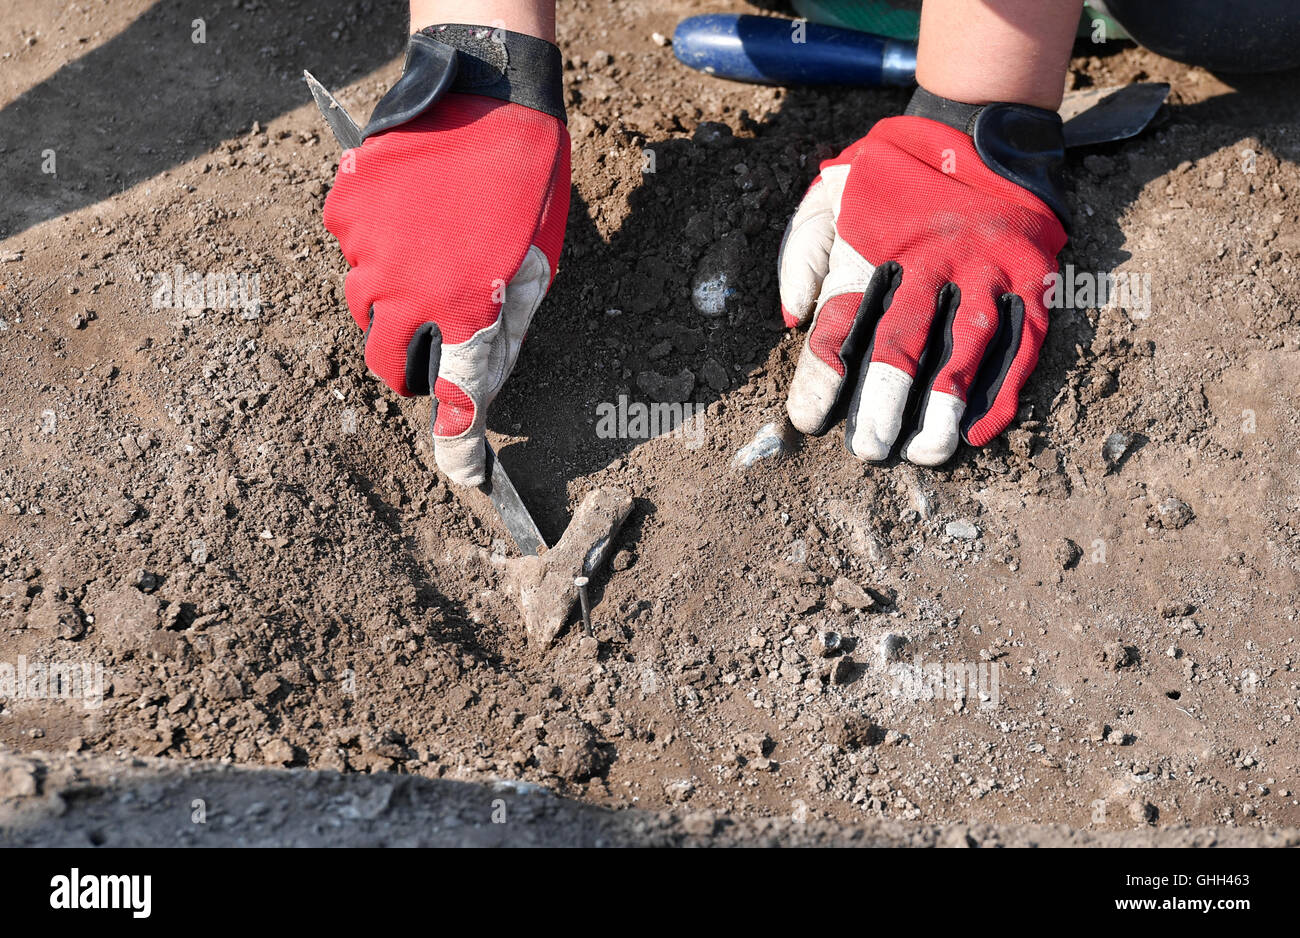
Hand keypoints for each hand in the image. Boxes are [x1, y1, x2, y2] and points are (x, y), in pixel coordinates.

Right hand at [323, 26, 568, 485]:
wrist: (488, 92)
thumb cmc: (525, 182)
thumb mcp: (536, 267)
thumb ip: (505, 331)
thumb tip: (483, 386)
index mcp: (468, 309)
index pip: (455, 400)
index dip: (458, 446)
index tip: (462, 471)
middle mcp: (410, 291)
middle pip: (388, 362)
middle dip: (409, 361)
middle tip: (434, 334)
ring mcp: (368, 251)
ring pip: (365, 306)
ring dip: (391, 299)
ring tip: (430, 252)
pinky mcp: (344, 211)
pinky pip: (350, 251)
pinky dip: (372, 246)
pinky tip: (407, 214)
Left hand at [777, 88, 1068, 465]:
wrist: (979, 120)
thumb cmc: (891, 171)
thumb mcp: (829, 191)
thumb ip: (803, 252)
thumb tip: (795, 318)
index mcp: (875, 239)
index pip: (840, 321)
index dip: (821, 377)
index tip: (808, 421)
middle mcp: (931, 256)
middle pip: (902, 343)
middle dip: (882, 404)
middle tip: (869, 450)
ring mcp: (987, 265)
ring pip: (964, 349)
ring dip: (943, 408)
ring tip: (924, 452)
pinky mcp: (1032, 273)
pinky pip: (1020, 341)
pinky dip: (1003, 388)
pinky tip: (982, 428)